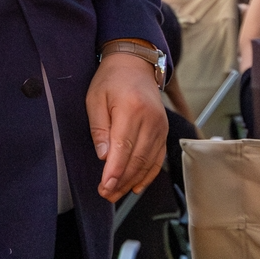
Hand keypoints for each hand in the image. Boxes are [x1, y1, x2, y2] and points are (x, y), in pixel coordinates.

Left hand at [86, 50, 166, 202]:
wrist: (135, 65)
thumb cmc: (111, 80)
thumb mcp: (95, 98)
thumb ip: (99, 127)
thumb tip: (103, 156)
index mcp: (131, 109)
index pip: (124, 148)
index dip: (115, 171)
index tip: (105, 187)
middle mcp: (151, 120)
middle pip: (137, 159)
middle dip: (121, 181)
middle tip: (105, 194)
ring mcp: (160, 127)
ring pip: (148, 162)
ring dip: (132, 181)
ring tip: (115, 193)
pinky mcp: (164, 131)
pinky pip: (157, 158)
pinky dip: (148, 174)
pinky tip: (136, 185)